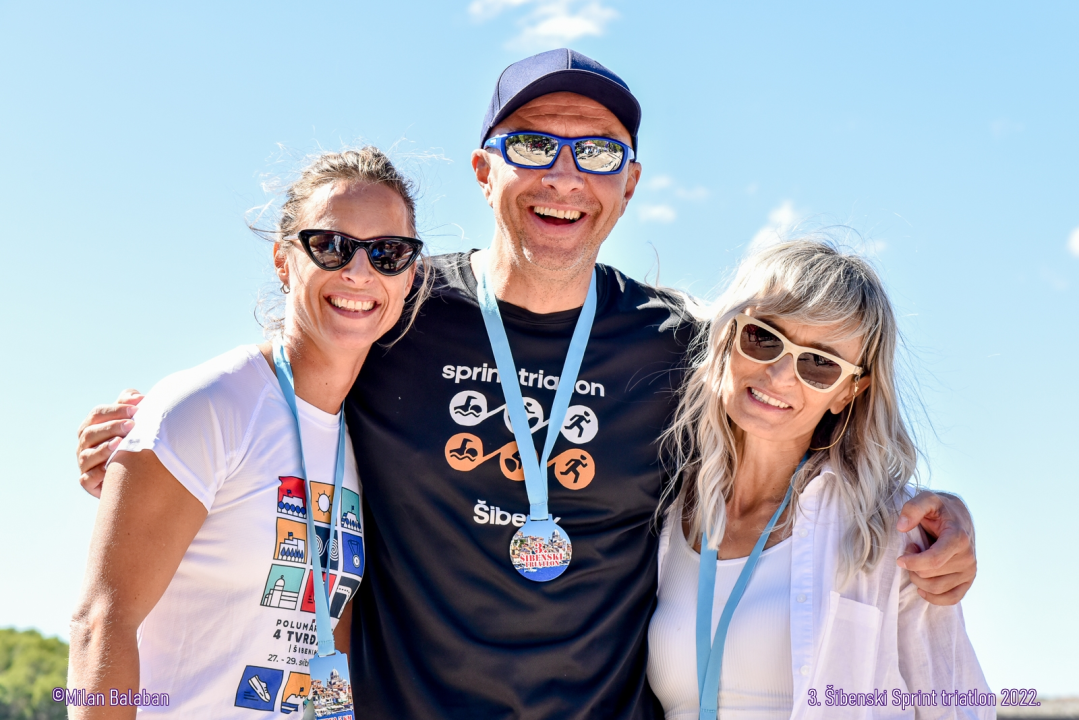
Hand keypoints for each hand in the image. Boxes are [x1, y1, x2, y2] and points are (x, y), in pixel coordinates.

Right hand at [77, 389, 142, 497]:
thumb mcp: (128, 420)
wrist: (131, 475)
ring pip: (87, 456)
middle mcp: (84, 444)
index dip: (116, 410)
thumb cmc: (129, 441)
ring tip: (119, 443)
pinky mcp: (87, 482)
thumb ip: (129, 405)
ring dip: (103, 449)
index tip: (137, 410)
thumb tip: (138, 397)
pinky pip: (86, 479)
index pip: (97, 414)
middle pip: (91, 433)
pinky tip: (109, 469)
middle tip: (132, 425)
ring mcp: (84, 464)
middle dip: (111, 427)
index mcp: (91, 426)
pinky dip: (97, 474)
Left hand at [896, 491, 975, 605]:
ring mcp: (969, 571)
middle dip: (913, 566)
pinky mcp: (968, 580)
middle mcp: (968, 557)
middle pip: (930, 574)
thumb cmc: (939, 509)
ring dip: (919, 579)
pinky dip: (934, 597)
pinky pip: (952, 599)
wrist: (959, 516)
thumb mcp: (926, 499)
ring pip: (937, 588)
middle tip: (911, 550)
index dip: (912, 562)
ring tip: (917, 561)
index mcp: (958, 538)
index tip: (900, 558)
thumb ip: (913, 508)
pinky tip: (922, 587)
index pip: (933, 560)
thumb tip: (901, 527)